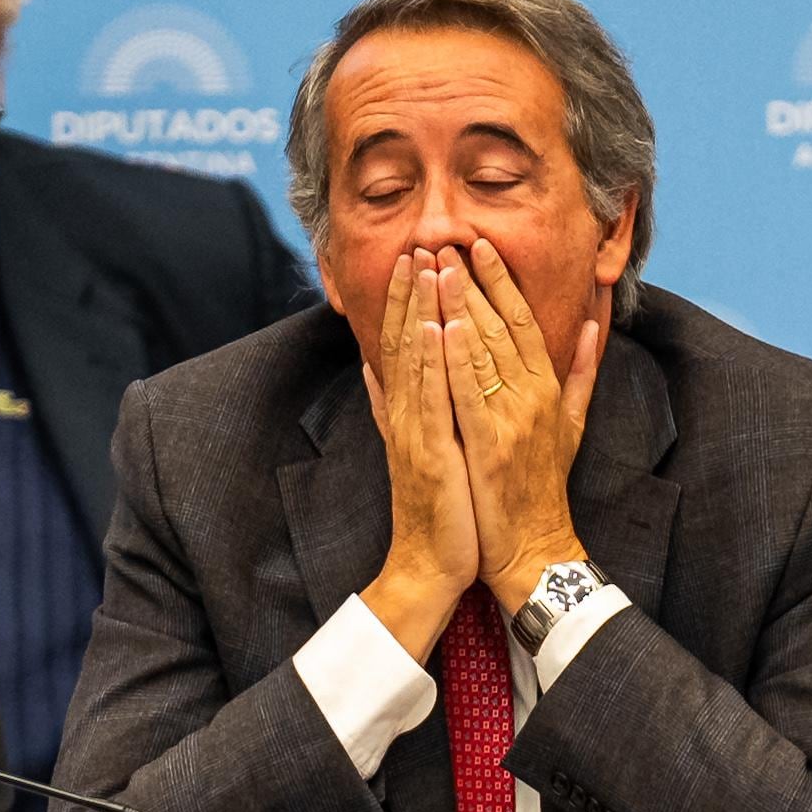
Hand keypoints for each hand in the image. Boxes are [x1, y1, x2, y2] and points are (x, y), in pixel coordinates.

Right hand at [358, 247, 479, 657]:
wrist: (429, 568)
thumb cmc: (436, 511)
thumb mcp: (415, 450)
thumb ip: (394, 407)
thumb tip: (374, 368)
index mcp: (406, 413)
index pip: (403, 345)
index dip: (405, 300)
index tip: (413, 256)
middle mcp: (404, 417)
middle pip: (403, 343)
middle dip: (409, 292)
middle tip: (416, 243)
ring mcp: (413, 434)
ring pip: (413, 361)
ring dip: (417, 311)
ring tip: (424, 266)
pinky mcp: (428, 455)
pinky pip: (429, 400)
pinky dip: (429, 362)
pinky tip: (433, 328)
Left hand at [436, 238, 602, 614]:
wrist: (534, 547)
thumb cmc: (545, 487)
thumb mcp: (573, 423)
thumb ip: (585, 370)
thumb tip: (595, 322)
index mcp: (549, 388)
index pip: (526, 321)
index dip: (502, 281)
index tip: (480, 246)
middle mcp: (535, 396)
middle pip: (502, 326)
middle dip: (474, 280)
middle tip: (449, 238)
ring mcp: (514, 420)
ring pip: (485, 351)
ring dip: (460, 306)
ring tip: (436, 267)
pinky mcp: (490, 445)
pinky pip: (470, 394)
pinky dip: (456, 359)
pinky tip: (439, 327)